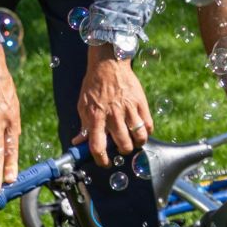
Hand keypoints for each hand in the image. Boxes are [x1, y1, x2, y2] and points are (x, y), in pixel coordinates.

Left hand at [75, 49, 152, 167]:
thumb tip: (78, 142)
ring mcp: (128, 109)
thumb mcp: (83, 105)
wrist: (108, 64)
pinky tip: (141, 130)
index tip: (105, 162)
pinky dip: (147, 132)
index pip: (98, 146)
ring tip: (133, 141)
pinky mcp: (140, 103)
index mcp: (96, 116)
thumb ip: (83, 125)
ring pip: (139, 137)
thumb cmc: (93, 85)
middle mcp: (113, 115)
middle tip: (121, 148)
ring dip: (137, 144)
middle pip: (123, 144)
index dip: (101, 159)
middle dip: (122, 151)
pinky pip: (148, 124)